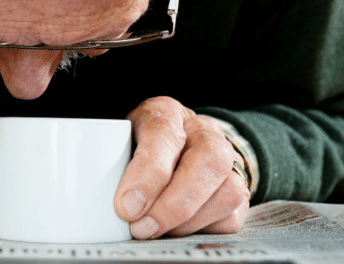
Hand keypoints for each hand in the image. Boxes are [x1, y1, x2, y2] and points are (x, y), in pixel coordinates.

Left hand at [114, 97, 249, 238]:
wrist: (172, 145)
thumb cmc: (135, 147)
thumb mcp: (115, 144)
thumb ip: (108, 164)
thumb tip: (105, 205)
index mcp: (166, 112)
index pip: (163, 132)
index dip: (147, 173)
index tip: (126, 206)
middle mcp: (203, 130)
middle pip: (208, 160)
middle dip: (173, 203)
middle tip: (142, 228)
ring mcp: (227, 158)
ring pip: (227, 190)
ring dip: (188, 220)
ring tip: (156, 231)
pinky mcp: (238, 188)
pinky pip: (232, 214)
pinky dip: (203, 228)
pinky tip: (177, 230)